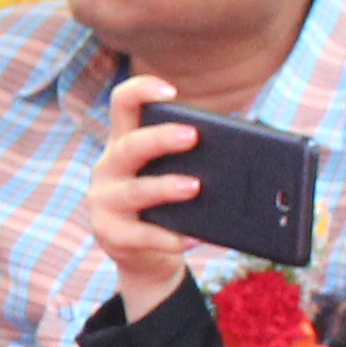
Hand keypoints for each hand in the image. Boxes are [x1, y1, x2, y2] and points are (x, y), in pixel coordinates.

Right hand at [84, 72, 209, 320]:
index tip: (171, 91)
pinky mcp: (110, 236)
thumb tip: (242, 153)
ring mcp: (103, 202)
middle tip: (194, 136)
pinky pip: (142, 236)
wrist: (144, 256)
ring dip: (166, 187)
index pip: (122, 103)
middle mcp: (108, 168)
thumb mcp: (170, 174)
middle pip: (130, 146)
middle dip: (161, 139)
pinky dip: (171, 237)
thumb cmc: (165, 206)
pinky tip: (196, 237)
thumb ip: (190, 159)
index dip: (141, 90)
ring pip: (134, 191)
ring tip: (195, 187)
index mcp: (123, 143)